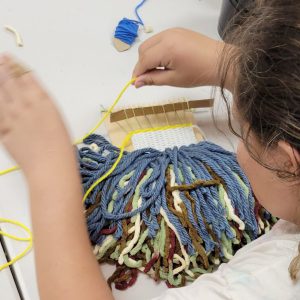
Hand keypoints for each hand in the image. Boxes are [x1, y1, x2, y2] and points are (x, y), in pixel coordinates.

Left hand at [0, 54, 73, 176]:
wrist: (50, 166)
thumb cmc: (62, 147)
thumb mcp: (58, 121)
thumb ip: (43, 107)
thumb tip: (33, 99)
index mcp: (43, 101)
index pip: (27, 78)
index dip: (17, 67)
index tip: (11, 60)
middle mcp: (26, 104)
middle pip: (11, 81)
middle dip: (5, 69)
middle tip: (1, 60)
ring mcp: (12, 117)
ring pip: (1, 93)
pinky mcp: (3, 130)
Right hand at [132, 28, 224, 87]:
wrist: (221, 63)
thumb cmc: (198, 73)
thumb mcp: (173, 79)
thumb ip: (152, 79)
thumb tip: (136, 82)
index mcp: (166, 48)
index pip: (143, 60)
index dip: (138, 72)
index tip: (136, 83)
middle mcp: (167, 35)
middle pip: (144, 49)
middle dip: (142, 64)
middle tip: (149, 78)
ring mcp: (173, 31)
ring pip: (151, 43)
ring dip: (149, 57)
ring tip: (159, 70)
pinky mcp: (178, 31)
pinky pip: (160, 40)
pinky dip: (158, 50)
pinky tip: (166, 61)